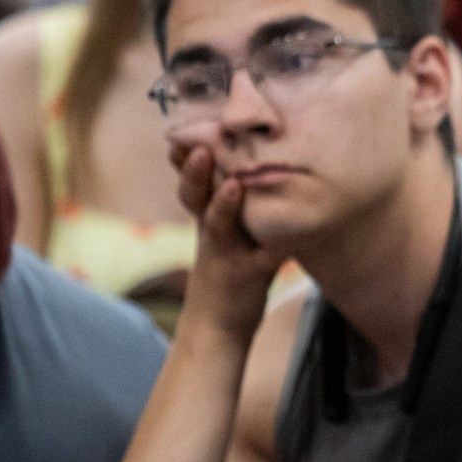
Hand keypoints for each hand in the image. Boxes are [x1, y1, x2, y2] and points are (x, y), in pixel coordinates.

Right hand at [170, 143, 282, 339]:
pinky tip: (279, 236)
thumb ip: (231, 210)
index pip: (193, 182)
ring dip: (222, 202)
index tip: (182, 132)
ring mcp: (224, 253)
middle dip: (194, 169)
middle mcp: (211, 232)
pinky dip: (272, 244)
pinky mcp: (245, 275)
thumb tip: (250, 172)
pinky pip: (257, 255)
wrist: (217, 329)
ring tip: (232, 183)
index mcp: (207, 219)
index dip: (186, 159)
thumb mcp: (224, 238)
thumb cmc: (228, 277)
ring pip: (217, 222)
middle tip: (197, 143)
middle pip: (195, 195)